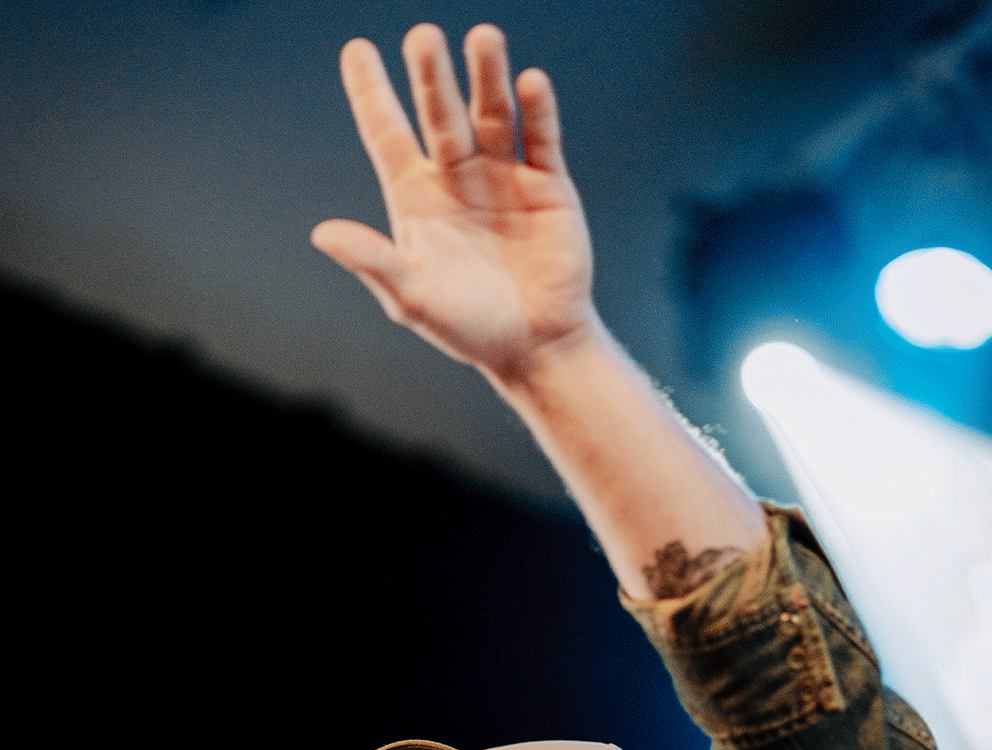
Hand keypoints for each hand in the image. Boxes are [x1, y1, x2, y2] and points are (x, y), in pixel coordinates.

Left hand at [311, 23, 596, 382]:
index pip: (387, 134)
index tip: (357, 49)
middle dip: (431, 76)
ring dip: (486, 76)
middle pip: (439, 113)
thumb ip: (372, 261)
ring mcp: (504, 176)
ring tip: (482, 38)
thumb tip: (321, 233)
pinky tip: (529, 82)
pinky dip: (537, 110)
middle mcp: (458, 177)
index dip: (371, 92)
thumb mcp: (413, 298)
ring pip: (491, 113)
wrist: (536, 348)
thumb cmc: (469, 329)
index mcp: (417, 198)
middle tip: (422, 38)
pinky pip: (541, 138)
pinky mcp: (549, 186)